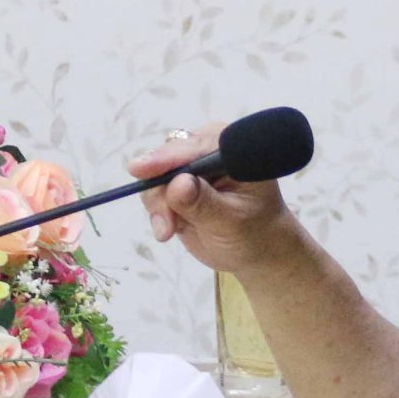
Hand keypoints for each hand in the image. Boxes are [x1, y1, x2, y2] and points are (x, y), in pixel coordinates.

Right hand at [128, 123, 302, 275]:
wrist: (257, 251)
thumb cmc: (255, 232)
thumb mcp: (231, 221)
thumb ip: (202, 202)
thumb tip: (177, 183)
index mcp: (229, 149)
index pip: (193, 146)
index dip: (166, 157)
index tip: (141, 169)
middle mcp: (206, 152)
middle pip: (167, 158)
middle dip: (161, 189)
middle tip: (167, 222)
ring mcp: (189, 170)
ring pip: (155, 178)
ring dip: (159, 206)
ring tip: (169, 230)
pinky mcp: (176, 188)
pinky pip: (154, 195)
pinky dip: (158, 214)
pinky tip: (168, 230)